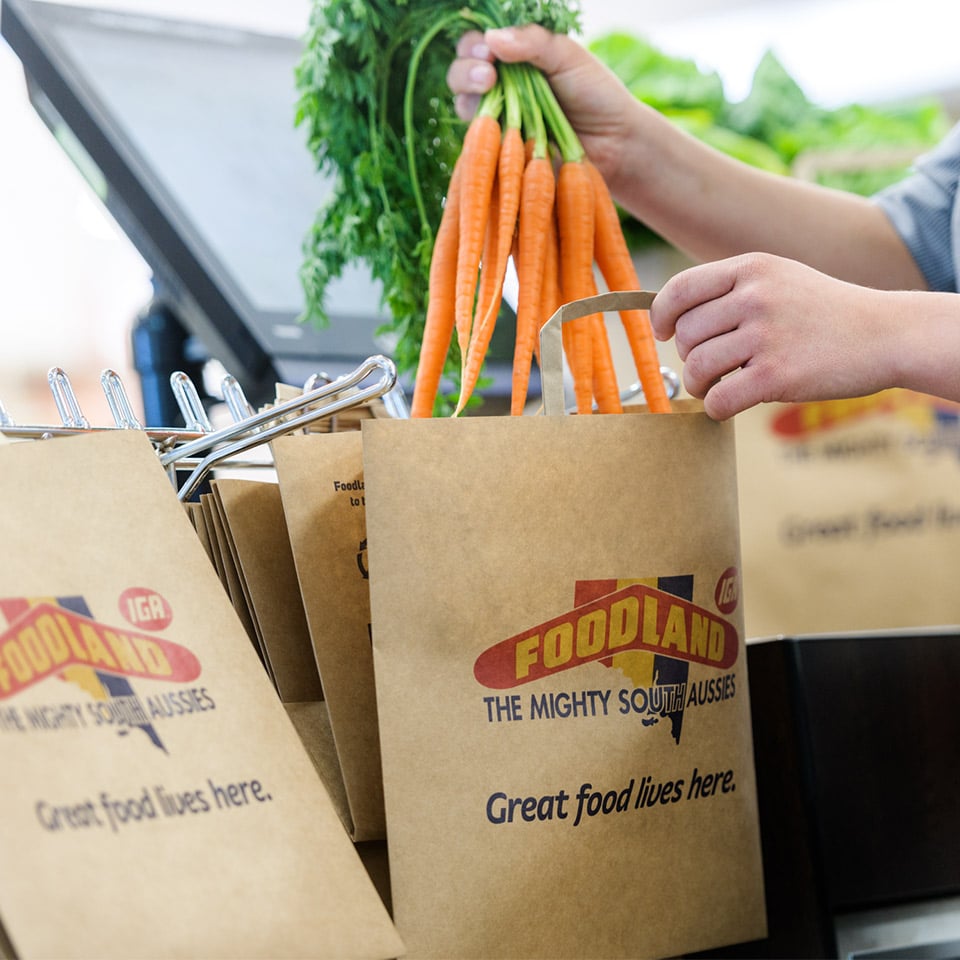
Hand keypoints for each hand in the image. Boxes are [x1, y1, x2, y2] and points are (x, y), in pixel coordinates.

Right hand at [446, 25, 642, 185]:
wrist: (613, 143)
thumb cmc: (595, 95)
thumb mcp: (567, 56)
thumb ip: (533, 42)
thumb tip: (492, 38)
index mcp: (515, 59)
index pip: (478, 45)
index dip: (475, 45)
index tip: (489, 50)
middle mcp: (502, 88)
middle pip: (461, 72)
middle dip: (466, 68)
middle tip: (488, 73)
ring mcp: (500, 120)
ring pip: (463, 103)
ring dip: (467, 91)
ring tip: (488, 87)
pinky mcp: (502, 151)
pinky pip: (477, 140)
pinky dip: (478, 129)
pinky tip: (493, 123)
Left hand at [650, 253, 899, 418]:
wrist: (886, 335)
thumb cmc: (825, 313)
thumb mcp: (780, 280)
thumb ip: (731, 292)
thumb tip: (673, 319)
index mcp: (752, 268)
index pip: (680, 288)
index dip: (662, 315)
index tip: (662, 334)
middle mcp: (755, 297)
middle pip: (685, 334)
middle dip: (688, 356)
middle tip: (710, 366)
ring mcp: (766, 335)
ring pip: (696, 367)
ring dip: (698, 385)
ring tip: (716, 386)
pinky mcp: (777, 375)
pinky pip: (718, 399)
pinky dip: (715, 408)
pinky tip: (729, 405)